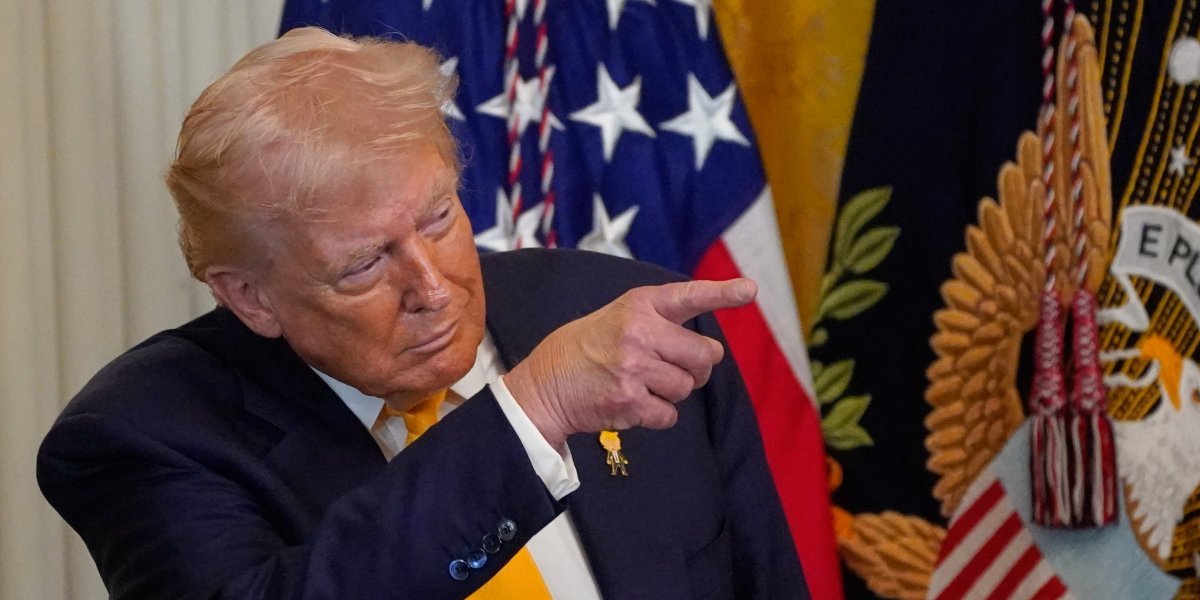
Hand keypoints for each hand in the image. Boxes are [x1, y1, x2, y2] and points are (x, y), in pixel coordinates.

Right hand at [503, 278, 756, 449]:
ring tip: (643, 384)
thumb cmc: (584, 350)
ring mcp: (635, 368)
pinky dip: (658, 416)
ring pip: (687, 388)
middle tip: (675, 367)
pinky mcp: (630, 401)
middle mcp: (638, 332)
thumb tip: (708, 351)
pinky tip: (634, 404)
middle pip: (704, 355)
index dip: (722, 294)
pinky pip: (669, 415)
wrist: (543, 385)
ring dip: (673, 392)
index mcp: (637, 305)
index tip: (749, 290)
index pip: (688, 296)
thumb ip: (657, 322)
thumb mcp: (616, 317)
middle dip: (698, 367)